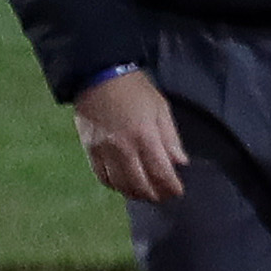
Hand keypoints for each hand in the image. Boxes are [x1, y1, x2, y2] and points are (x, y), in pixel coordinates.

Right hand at [73, 69, 187, 202]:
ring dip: (136, 194)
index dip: (171, 187)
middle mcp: (124, 149)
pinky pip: (103, 178)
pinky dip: (115, 186)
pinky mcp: (90, 151)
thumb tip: (180, 162)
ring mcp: (104, 152)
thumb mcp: (160, 108)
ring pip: (121, 185)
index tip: (177, 190)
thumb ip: (170, 138)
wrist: (97, 75)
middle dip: (155, 195)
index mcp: (145, 136)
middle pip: (141, 185)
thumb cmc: (134, 89)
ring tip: (146, 192)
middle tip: (163, 195)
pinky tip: (124, 184)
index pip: (161, 173)